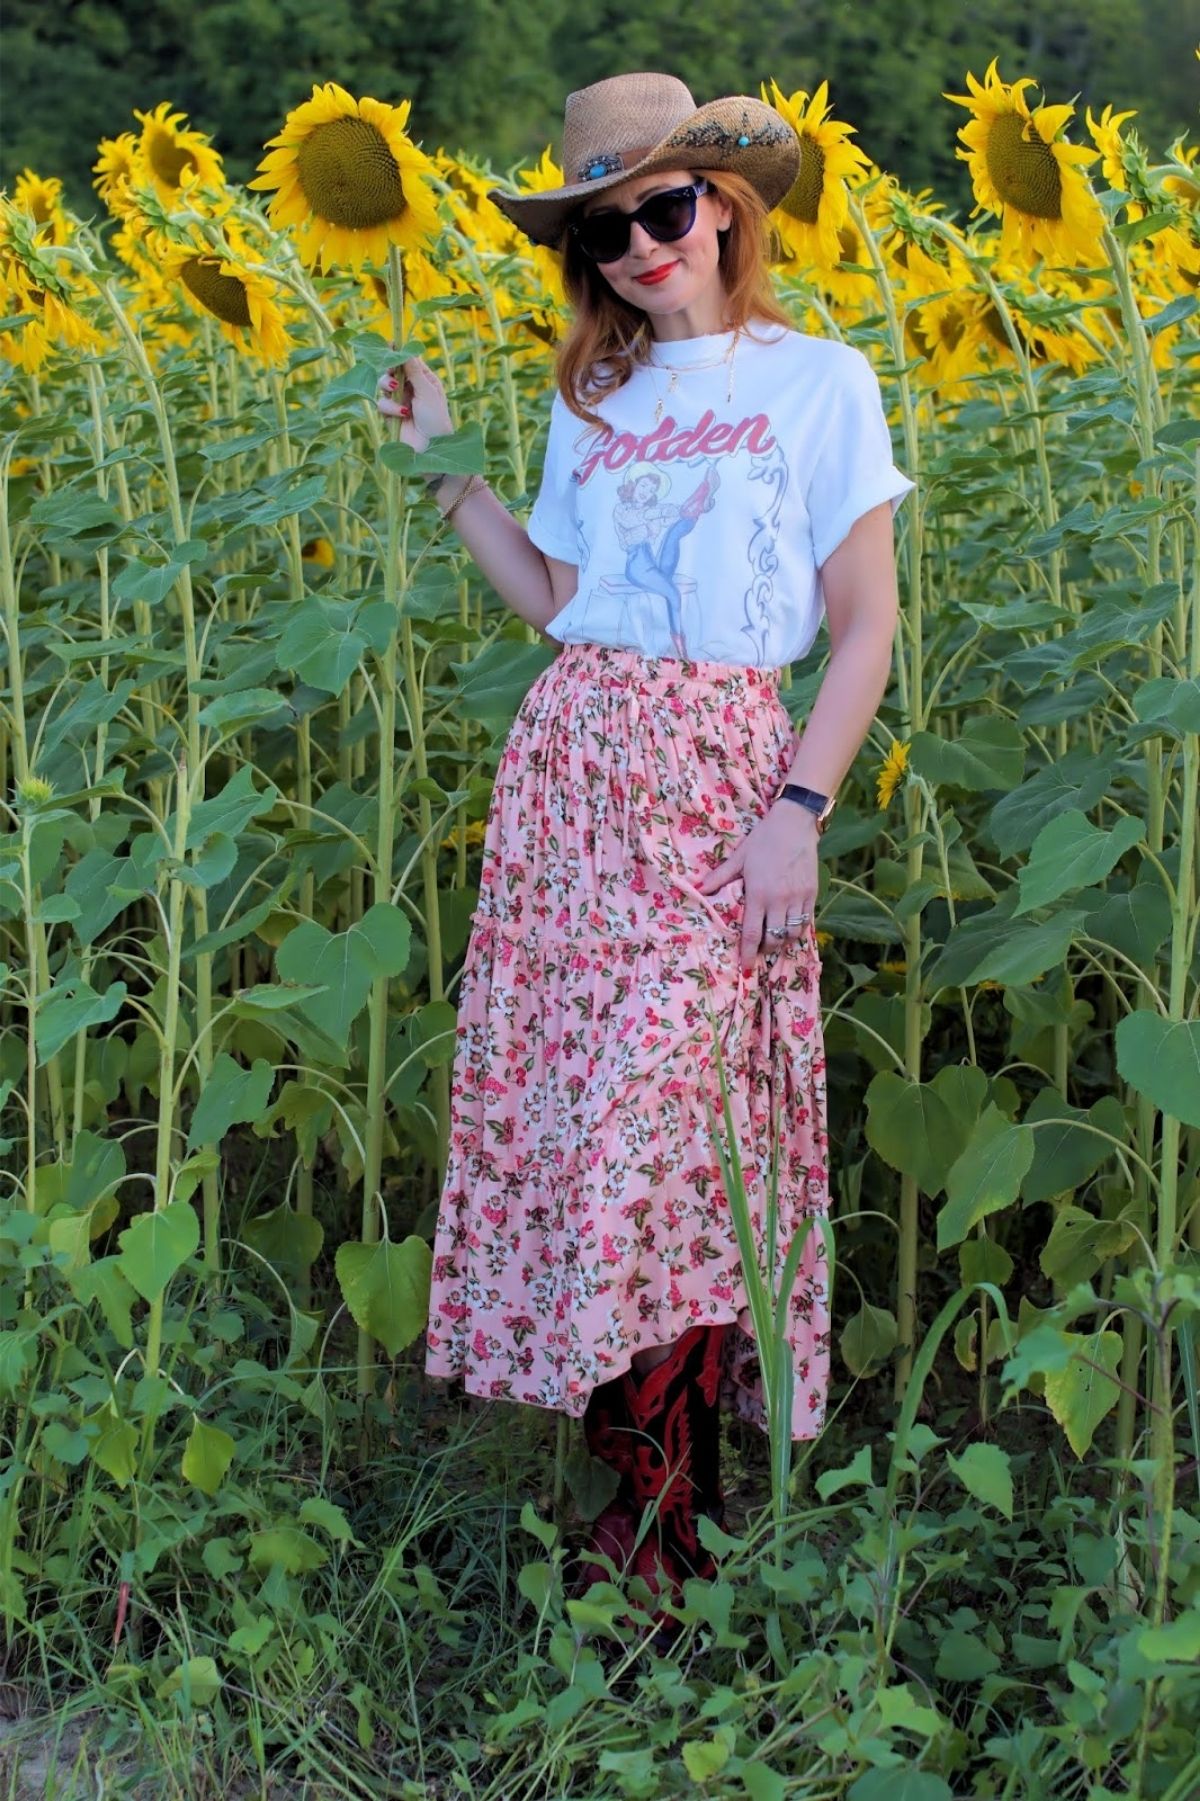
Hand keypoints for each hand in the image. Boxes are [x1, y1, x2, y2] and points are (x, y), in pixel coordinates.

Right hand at [375, 351, 453, 451]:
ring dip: (386, 385)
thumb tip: (405, 350)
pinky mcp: (390, 415)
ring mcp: (400, 401)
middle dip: (389, 368)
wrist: (431, 449)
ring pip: (383, 385)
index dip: (399, 352)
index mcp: (424, 380)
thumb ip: (414, 371)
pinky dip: (390, 407)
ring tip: (394, 389)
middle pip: (392, 370)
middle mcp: (411, 388)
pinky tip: (403, 414)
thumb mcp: (428, 392)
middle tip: (390, 368)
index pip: (409, 360)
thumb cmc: (436, 419)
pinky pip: (381, 404)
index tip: (390, 344)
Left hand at [696, 804, 818, 975]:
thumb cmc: (763, 839)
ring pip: (792, 934)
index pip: (752, 933)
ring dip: (782, 941)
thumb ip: (720, 876)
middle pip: (773, 938)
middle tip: (758, 948)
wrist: (794, 823)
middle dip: (765, 949)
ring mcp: (797, 898)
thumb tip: (699, 889)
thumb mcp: (739, 857)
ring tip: (774, 939)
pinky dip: (797, 930)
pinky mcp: (811, 893)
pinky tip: (789, 927)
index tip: (745, 968)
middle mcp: (779, 900)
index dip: (748, 954)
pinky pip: (806, 921)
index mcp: (758, 893)